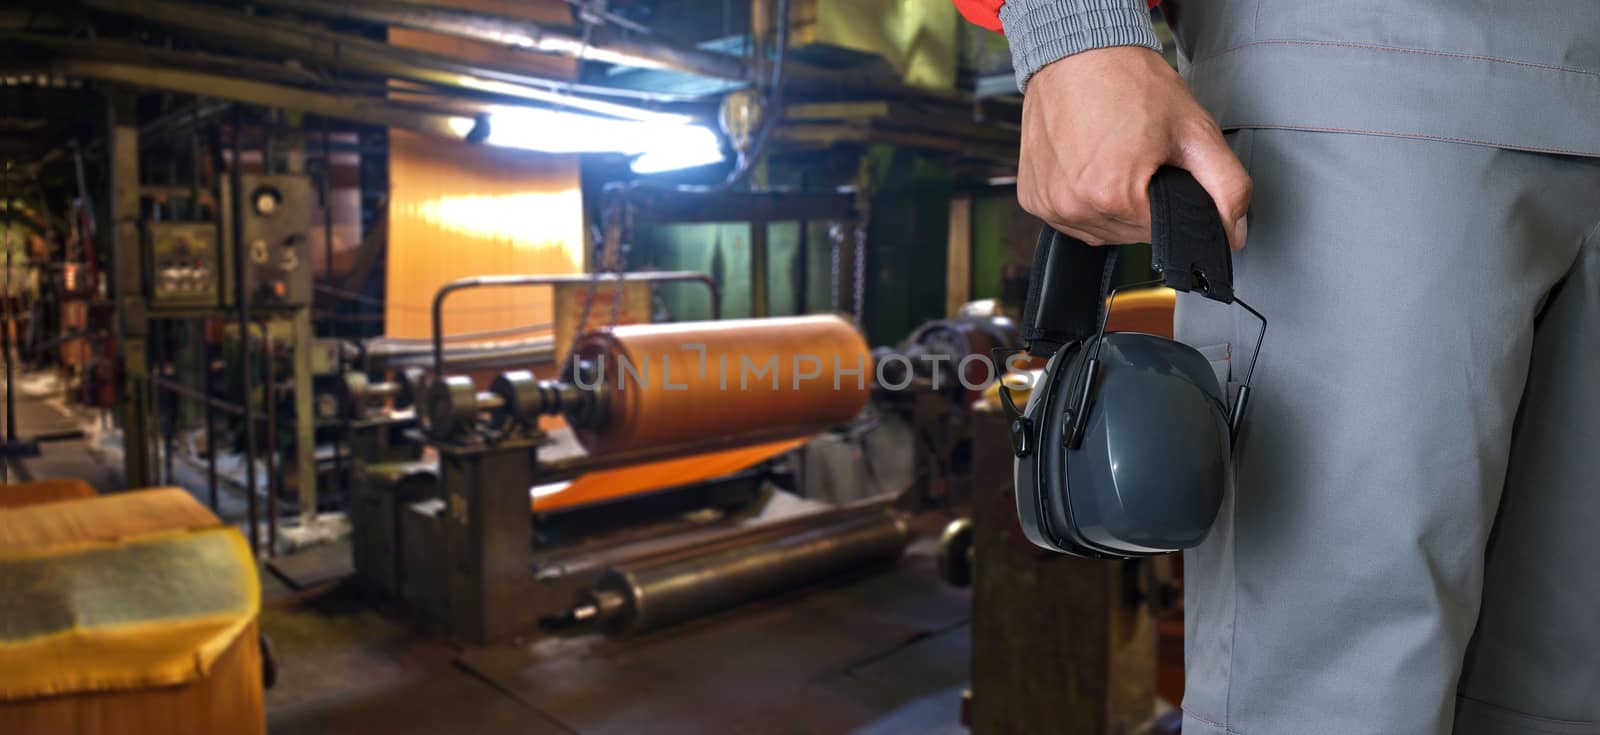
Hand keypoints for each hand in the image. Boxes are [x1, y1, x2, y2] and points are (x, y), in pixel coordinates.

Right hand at [1017, 46, 1250, 248]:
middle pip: (1129, 234)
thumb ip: (1228, 187)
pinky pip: (1070, 218)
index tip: (1162, 168)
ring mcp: (1049, 205)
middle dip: (1142, 203)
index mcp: (1113, 195)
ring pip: (1100, 230)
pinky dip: (1084, 199)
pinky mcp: (1032, 198)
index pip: (1161, 233)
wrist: (1078, 53)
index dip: (1171, 202)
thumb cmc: (1129, 83)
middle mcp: (1073, 206)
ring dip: (1112, 205)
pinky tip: (1088, 165)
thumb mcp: (1194, 130)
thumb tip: (1234, 232)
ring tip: (1113, 158)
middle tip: (1139, 157)